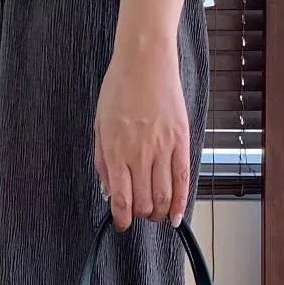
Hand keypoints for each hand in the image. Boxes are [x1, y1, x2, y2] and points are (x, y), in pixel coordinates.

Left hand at [95, 42, 190, 231]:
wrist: (145, 60)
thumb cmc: (119, 88)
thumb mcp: (99, 125)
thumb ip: (103, 160)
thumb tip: (108, 190)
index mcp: (115, 150)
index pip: (121, 198)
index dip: (121, 218)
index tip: (122, 224)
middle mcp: (139, 153)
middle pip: (144, 201)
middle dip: (141, 216)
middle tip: (139, 215)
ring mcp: (163, 148)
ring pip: (164, 196)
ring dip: (159, 212)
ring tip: (156, 215)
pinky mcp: (181, 140)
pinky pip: (183, 179)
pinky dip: (181, 202)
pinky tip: (177, 215)